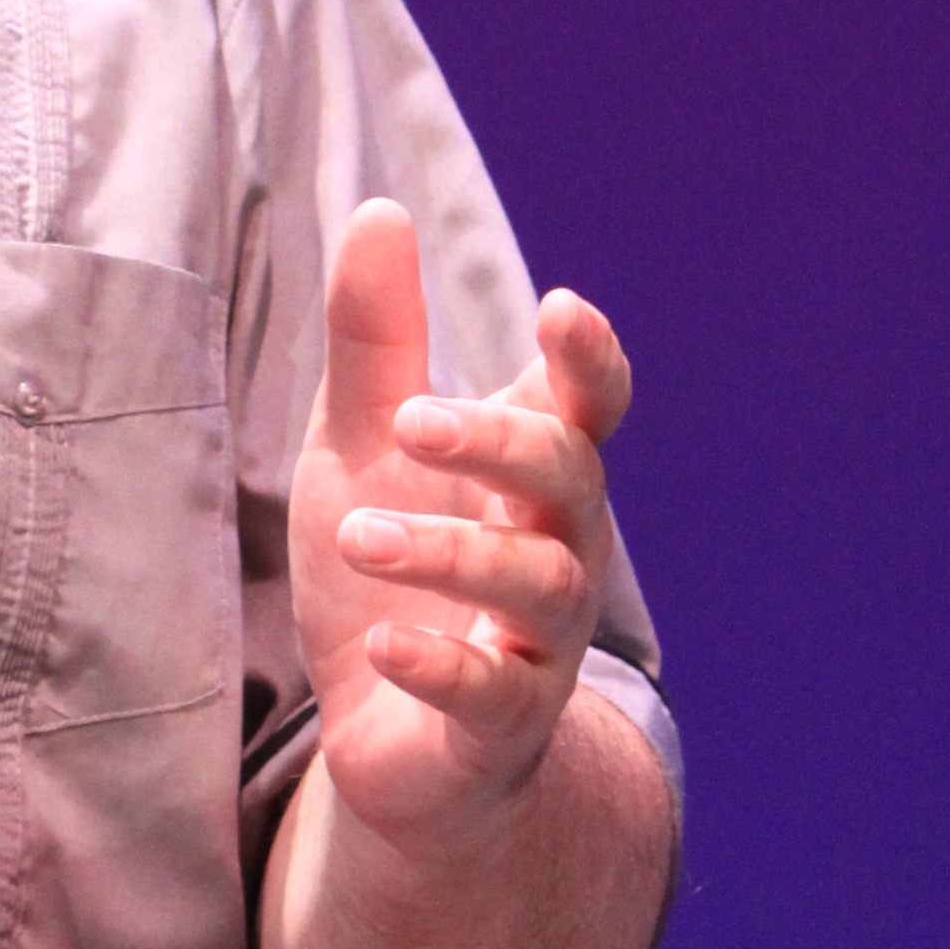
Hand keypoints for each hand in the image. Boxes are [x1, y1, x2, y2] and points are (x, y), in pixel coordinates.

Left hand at [287, 198, 631, 858]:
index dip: (587, 360)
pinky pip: (492, 694)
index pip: (587, 406)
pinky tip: (385, 642)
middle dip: (499, 441)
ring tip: (361, 535)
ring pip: (536, 584)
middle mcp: (556, 549)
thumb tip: (380, 208)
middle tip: (413, 419)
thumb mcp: (363, 446)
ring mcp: (536, 644)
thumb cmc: (392, 572)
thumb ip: (375, 341)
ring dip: (450, 553)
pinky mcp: (497, 728)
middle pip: (568, 477)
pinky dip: (440, 664)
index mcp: (529, 475)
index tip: (562, 308)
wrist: (392, 740)